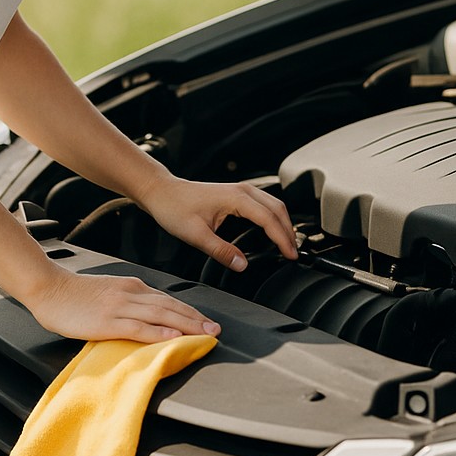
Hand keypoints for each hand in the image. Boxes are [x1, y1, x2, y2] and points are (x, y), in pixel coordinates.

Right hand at [25, 265, 221, 343]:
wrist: (48, 287)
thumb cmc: (74, 294)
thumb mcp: (108, 291)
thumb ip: (128, 301)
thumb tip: (148, 316)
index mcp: (131, 286)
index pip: (168, 300)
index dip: (190, 311)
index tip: (206, 322)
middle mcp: (130, 294)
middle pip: (171, 307)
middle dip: (196, 319)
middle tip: (215, 330)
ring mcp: (120, 307)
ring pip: (161, 316)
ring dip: (187, 326)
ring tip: (205, 335)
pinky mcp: (108, 322)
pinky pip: (139, 328)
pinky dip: (160, 334)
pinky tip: (174, 338)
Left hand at [138, 173, 297, 271]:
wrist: (162, 192)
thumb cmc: (174, 209)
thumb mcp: (196, 235)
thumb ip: (221, 251)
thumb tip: (243, 265)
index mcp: (236, 198)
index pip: (269, 219)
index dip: (282, 239)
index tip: (290, 256)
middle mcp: (243, 190)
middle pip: (278, 209)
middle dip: (289, 232)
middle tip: (293, 254)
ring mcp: (241, 190)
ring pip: (273, 204)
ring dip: (283, 223)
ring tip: (288, 244)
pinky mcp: (236, 194)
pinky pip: (264, 204)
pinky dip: (274, 217)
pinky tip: (273, 230)